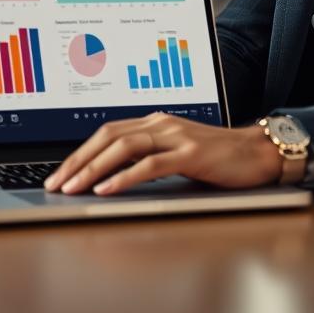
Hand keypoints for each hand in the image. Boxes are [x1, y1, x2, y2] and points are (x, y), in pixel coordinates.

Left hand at [43, 112, 282, 195]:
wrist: (258, 152)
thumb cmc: (217, 158)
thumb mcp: (175, 154)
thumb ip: (147, 158)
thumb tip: (110, 177)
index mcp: (154, 122)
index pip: (106, 132)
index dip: (79, 152)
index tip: (59, 174)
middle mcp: (160, 123)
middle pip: (107, 137)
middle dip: (77, 161)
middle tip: (55, 183)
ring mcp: (175, 136)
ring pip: (123, 148)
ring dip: (93, 169)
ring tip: (73, 188)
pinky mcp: (190, 154)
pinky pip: (150, 164)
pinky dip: (124, 177)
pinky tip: (107, 190)